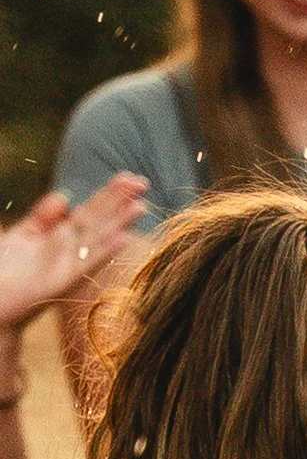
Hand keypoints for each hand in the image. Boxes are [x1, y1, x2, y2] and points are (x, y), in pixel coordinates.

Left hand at [0, 173, 146, 332]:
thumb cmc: (4, 271)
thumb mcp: (22, 235)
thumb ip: (43, 217)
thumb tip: (64, 196)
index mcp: (61, 237)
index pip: (90, 211)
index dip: (108, 194)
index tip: (128, 177)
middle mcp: (70, 251)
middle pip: (98, 221)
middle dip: (119, 202)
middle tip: (142, 182)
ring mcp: (68, 266)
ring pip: (98, 239)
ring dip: (120, 224)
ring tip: (140, 206)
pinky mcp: (61, 280)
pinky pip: (86, 262)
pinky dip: (105, 250)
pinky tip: (122, 238)